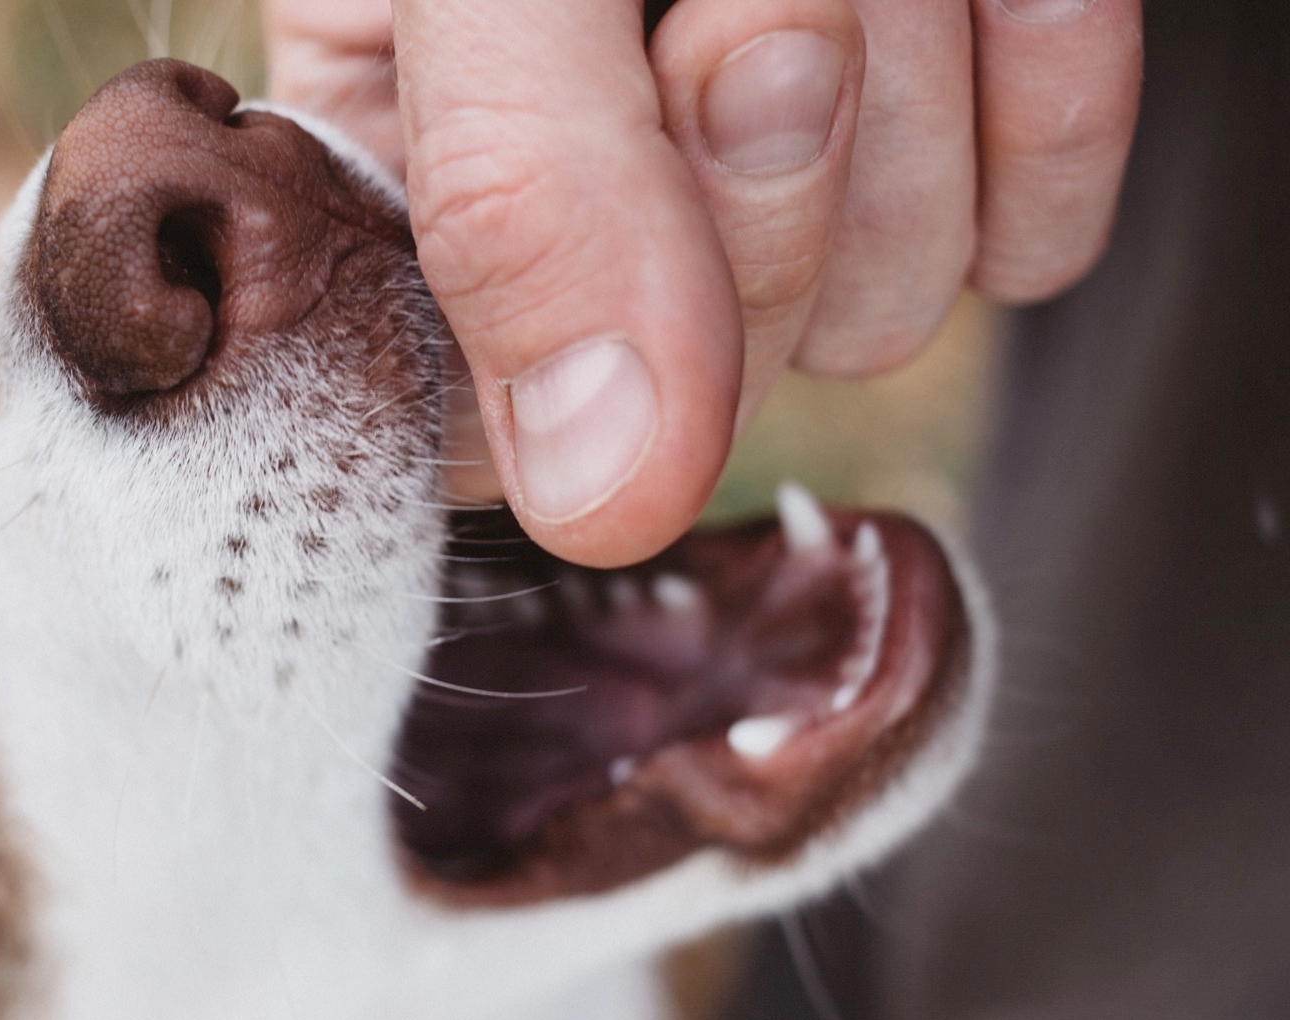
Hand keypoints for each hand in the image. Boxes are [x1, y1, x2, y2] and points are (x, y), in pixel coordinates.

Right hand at [266, 0, 1141, 566]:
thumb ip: (518, 191)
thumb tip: (602, 496)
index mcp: (412, 164)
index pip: (501, 412)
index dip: (586, 299)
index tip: (632, 105)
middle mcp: (581, 199)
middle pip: (715, 358)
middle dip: (755, 148)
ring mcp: (767, 178)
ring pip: (883, 299)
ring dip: (899, 92)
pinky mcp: (952, 136)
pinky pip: (1036, 234)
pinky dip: (1034, 94)